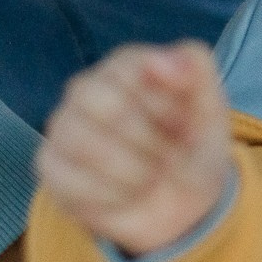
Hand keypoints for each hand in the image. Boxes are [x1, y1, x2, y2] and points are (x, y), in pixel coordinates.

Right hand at [37, 40, 232, 256]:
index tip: (184, 123)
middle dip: (148, 140)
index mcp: (125, 66)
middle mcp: (86, 89)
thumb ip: (195, 65)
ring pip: (83, 142)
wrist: (184, 203)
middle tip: (168, 158)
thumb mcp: (210, 106)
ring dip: (131, 171)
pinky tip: (127, 195)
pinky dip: (111, 195)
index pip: (131, 67)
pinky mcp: (51, 166)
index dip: (165, 103)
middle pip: (103, 103)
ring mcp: (63, 127)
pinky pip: (70, 180)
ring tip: (150, 178)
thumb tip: (160, 58)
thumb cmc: (192, 145)